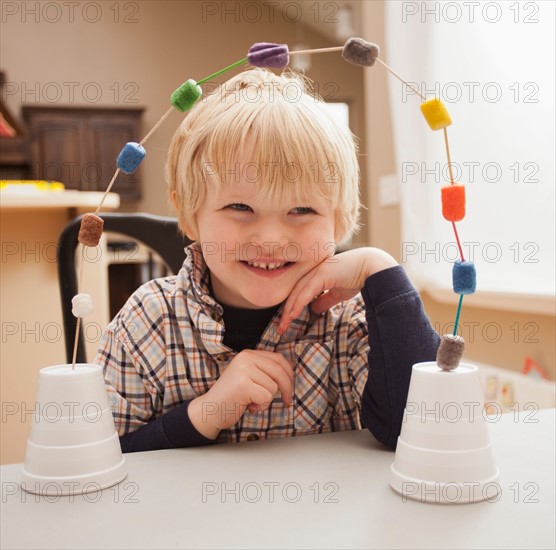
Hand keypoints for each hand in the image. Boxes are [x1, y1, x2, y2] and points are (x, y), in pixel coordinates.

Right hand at [188, 349, 293, 438]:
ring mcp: (243, 370)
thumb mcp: (249, 376)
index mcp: (248, 354)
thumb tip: (289, 374)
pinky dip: (260, 406)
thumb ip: (264, 371)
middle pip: (279, 371)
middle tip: (286, 401)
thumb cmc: (232, 396)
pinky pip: (266, 397)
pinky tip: (248, 406)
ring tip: (250, 401)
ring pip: (273, 386)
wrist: (210, 409)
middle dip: (287, 388)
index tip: (290, 386)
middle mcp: (245, 358)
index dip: (289, 374)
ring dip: (266, 400)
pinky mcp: (243, 385)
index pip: (278, 359)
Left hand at [278, 247, 396, 333]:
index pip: (299, 292)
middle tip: (280, 328)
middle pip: (294, 293)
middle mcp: (313, 271)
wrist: (372, 267)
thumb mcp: (338, 292)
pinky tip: (292, 315)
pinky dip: (298, 304)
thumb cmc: (357, 277)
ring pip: (297, 293)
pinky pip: (306, 291)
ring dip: (289, 310)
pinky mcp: (321, 274)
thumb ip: (326, 299)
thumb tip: (315, 308)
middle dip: (286, 312)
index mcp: (315, 274)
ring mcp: (316, 271)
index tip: (287, 323)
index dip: (291, 307)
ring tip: (284, 325)